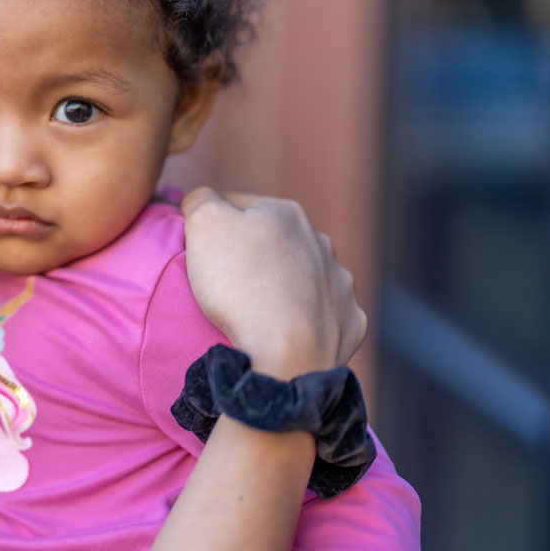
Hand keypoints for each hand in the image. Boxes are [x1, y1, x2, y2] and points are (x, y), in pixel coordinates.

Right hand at [181, 187, 366, 378]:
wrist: (286, 353)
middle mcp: (321, 242)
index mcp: (287, 213)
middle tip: (226, 283)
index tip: (200, 252)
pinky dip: (305, 320)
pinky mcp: (349, 321)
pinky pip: (323, 314)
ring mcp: (340, 284)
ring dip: (284, 286)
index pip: (237, 205)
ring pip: (303, 277)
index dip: (212, 226)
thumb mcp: (203, 222)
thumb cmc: (240, 282)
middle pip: (274, 242)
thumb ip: (200, 199)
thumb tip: (202, 197)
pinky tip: (287, 332)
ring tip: (257, 311)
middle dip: (253, 255)